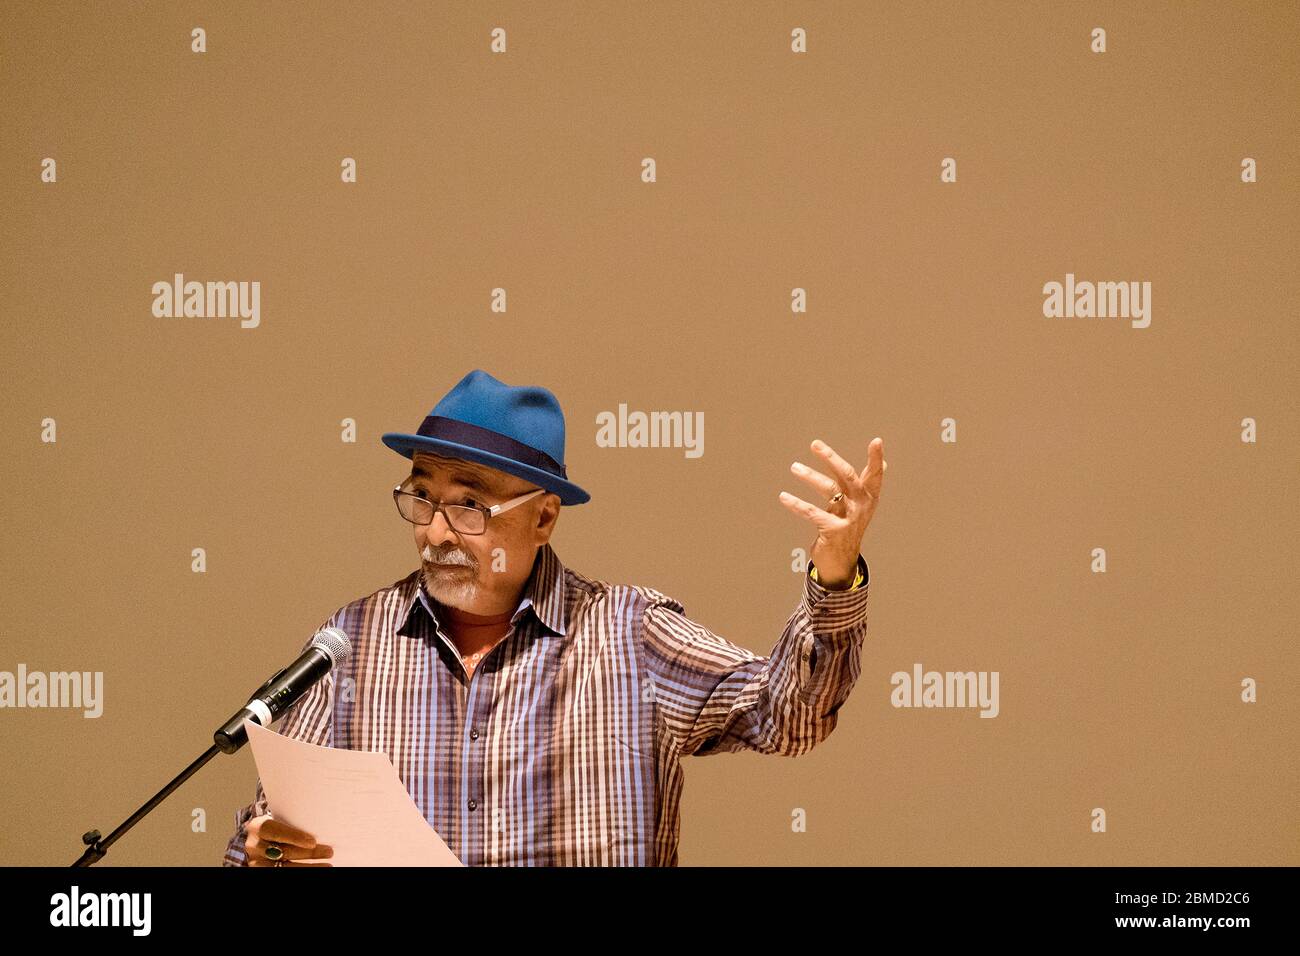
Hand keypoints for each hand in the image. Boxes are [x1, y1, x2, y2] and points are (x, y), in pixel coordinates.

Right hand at [245, 813, 333, 866]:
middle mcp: (255, 846)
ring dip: (308, 867)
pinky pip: (282, 873)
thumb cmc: (275, 827)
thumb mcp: (279, 820)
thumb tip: (323, 824)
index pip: (276, 832)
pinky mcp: (261, 871)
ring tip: (327, 865)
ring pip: (284, 867)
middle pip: (284, 852)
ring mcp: (257, 862)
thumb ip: (293, 824)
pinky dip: (300, 871)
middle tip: (329, 852)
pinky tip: (314, 869)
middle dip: (308, 854)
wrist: (257, 840)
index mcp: (258, 827)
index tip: (312, 842)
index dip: (294, 837)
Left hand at [779, 437, 886, 587]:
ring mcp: (848, 519)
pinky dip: (796, 503)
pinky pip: (812, 512)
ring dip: (809, 476)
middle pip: (847, 476)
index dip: (876, 458)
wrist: (841, 562)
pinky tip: (784, 497)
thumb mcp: (860, 505)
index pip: (875, 475)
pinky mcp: (832, 530)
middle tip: (815, 444)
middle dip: (831, 458)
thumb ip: (866, 484)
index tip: (876, 441)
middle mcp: (861, 506)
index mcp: (869, 498)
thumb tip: (884, 462)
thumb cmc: (848, 527)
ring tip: (794, 467)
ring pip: (828, 490)